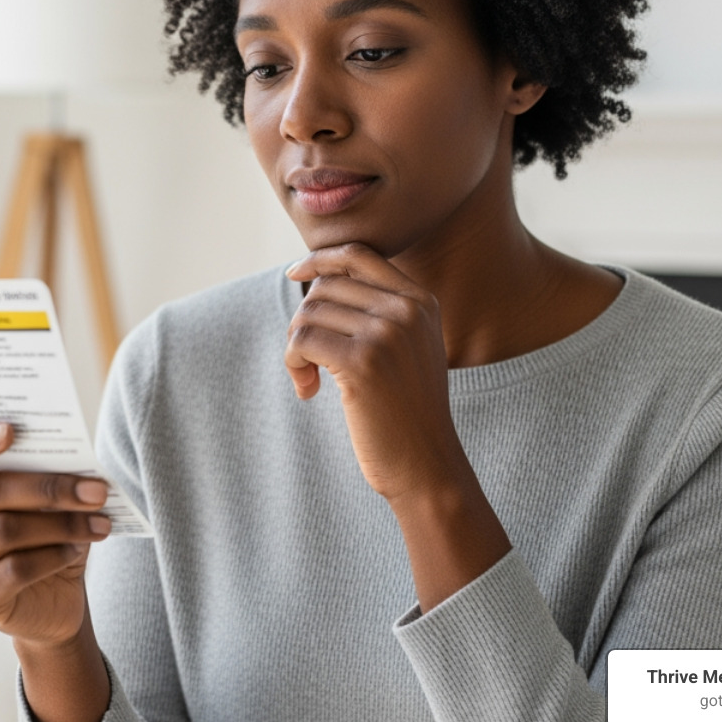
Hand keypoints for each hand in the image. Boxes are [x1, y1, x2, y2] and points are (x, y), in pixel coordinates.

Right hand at [0, 422, 111, 648]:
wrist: (52, 605)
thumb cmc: (45, 542)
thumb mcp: (45, 506)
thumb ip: (47, 478)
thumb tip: (79, 463)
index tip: (11, 429)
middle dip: (47, 487)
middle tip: (96, 489)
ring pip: (4, 531)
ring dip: (61, 524)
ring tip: (99, 522)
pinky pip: (14, 570)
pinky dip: (53, 556)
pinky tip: (78, 549)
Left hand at [285, 244, 511, 609]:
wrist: (427, 466)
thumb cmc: (405, 412)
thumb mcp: (406, 350)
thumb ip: (378, 312)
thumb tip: (316, 279)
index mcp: (420, 301)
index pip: (359, 255)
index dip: (320, 259)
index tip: (295, 273)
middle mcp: (407, 309)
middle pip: (325, 287)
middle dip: (305, 320)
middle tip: (308, 360)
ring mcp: (387, 333)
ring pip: (308, 313)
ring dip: (296, 348)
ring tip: (310, 379)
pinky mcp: (363, 362)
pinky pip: (302, 340)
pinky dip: (294, 364)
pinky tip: (308, 390)